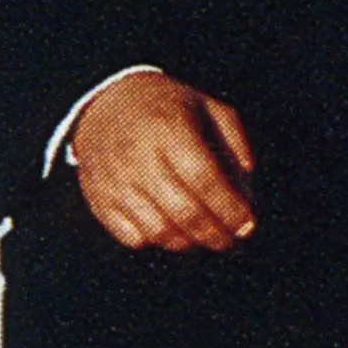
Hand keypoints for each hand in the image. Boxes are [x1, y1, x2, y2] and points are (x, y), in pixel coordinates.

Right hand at [71, 74, 256, 252]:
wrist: (106, 104)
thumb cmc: (170, 109)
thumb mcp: (209, 108)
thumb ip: (235, 141)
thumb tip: (247, 185)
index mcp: (170, 128)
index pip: (204, 179)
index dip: (229, 208)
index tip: (249, 225)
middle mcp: (139, 157)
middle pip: (183, 211)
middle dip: (215, 235)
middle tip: (233, 241)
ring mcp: (115, 182)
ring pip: (158, 231)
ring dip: (189, 244)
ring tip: (207, 239)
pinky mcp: (98, 200)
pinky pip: (132, 237)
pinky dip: (158, 242)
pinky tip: (174, 232)